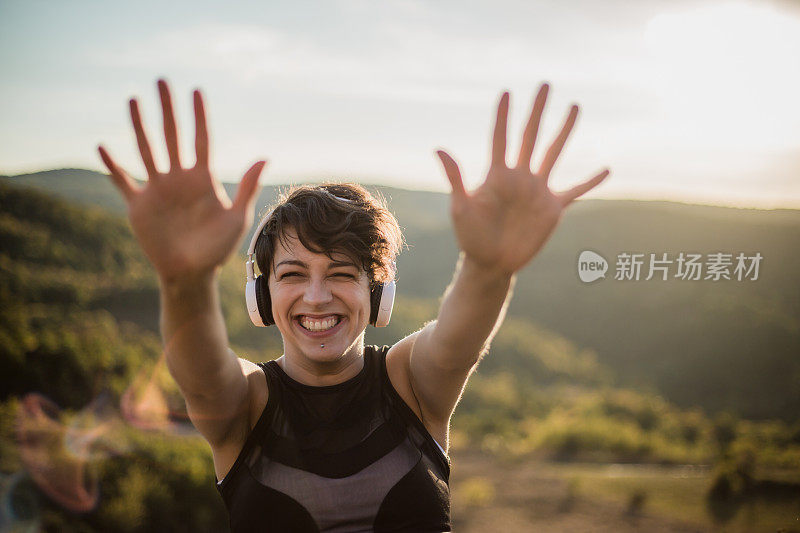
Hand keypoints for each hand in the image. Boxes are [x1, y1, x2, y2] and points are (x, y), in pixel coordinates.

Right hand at [98, 80, 265, 283]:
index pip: (201, 140)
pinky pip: (123, 181)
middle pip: (172, 136)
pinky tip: (102, 147)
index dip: (199, 116)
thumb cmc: (218, 248)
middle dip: (168, 109)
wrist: (191, 273)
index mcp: (203, 179)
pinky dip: (112, 166)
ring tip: (134, 100)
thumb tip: (264, 157)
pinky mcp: (139, 205)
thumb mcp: (236, 218)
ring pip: (147, 150)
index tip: (196, 91)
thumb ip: (247, 187)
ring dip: (140, 126)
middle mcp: (179, 178)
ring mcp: (158, 189)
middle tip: (163, 80)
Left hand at [436, 84, 608, 275]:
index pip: (500, 137)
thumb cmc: (470, 236)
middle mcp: (519, 176)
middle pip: (530, 135)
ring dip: (564, 130)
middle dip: (537, 110)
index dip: (503, 116)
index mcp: (497, 174)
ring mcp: (537, 190)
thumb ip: (455, 177)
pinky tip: (606, 169)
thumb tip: (439, 148)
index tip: (506, 92)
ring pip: (554, 153)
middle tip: (545, 84)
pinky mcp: (552, 208)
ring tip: (574, 106)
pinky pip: (576, 191)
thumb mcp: (460, 207)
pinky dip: (590, 181)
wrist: (490, 263)